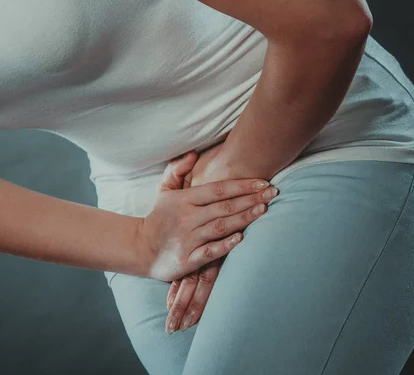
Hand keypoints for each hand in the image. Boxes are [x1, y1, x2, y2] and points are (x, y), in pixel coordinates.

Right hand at [164, 143, 276, 333]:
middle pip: (224, 207)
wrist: (141, 249)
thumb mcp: (163, 190)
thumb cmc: (159, 218)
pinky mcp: (187, 259)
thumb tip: (193, 153)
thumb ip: (177, 169)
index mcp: (183, 200)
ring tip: (264, 210)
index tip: (262, 182)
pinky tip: (242, 238)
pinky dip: (226, 245)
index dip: (241, 185)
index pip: (217, 189)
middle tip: (273, 193)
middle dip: (250, 199)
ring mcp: (187, 239)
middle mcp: (187, 218)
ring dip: (244, 218)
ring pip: (221, 226)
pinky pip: (210, 252)